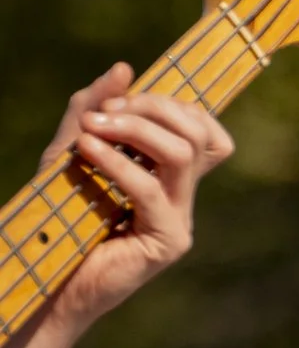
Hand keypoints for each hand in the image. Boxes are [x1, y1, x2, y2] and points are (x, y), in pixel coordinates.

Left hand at [40, 63, 233, 327]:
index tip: (118, 102)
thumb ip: (92, 112)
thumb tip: (124, 68)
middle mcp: (184, 196)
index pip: (204, 128)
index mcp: (171, 177)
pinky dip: (117, 164)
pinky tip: (86, 151)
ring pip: (184, 154)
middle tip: (104, 113)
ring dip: (136, 130)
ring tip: (93, 128)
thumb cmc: (57, 219)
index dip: (171, 104)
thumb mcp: (70, 152)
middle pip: (199, 133)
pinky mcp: (166, 241)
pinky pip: (152, 190)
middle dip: (153, 109)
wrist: (44, 278)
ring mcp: (180, 220)